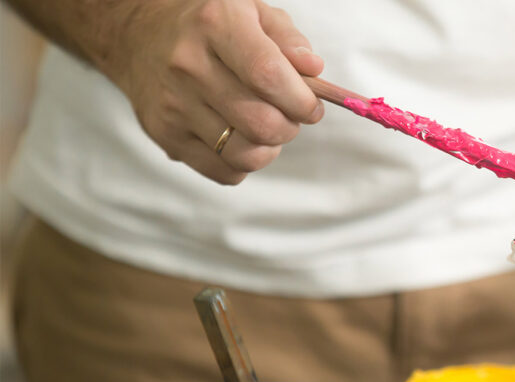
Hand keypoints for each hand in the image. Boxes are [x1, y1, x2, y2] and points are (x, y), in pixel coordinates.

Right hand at [106, 0, 324, 183]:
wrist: (139, 38)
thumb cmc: (210, 28)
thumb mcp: (252, 11)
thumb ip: (289, 39)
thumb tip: (313, 71)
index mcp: (216, 25)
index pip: (268, 75)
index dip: (301, 100)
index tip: (312, 106)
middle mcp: (188, 64)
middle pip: (261, 123)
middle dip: (290, 127)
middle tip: (288, 115)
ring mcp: (173, 104)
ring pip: (246, 155)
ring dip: (269, 148)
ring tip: (265, 126)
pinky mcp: (165, 134)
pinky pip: (225, 171)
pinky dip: (244, 163)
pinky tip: (240, 138)